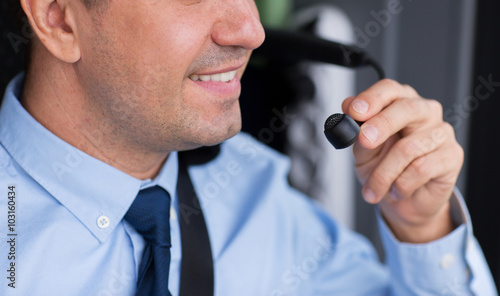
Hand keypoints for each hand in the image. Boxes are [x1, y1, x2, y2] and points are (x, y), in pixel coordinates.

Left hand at [342, 79, 463, 242]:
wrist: (403, 202)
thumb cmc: (384, 169)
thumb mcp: (363, 151)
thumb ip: (357, 129)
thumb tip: (347, 106)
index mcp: (399, 102)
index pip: (389, 89)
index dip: (372, 98)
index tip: (355, 112)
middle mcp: (424, 112)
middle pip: (406, 108)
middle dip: (381, 125)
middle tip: (364, 142)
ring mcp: (441, 132)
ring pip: (408, 147)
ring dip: (383, 174)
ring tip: (373, 188)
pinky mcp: (452, 155)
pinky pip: (422, 168)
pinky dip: (401, 184)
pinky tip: (396, 190)